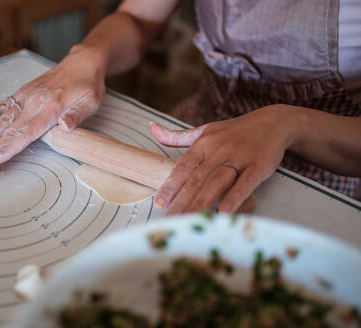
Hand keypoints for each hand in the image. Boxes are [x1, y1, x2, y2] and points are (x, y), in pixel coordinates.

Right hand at [0, 48, 105, 172]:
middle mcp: (35, 101)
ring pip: (5, 119)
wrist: (83, 61)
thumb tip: (65, 126)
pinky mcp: (26, 91)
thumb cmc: (88, 84)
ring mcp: (28, 96)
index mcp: (51, 107)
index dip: (9, 148)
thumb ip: (77, 115)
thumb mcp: (91, 101)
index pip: (26, 133)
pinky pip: (7, 103)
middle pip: (11, 130)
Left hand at [150, 105, 304, 213]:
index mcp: (204, 144)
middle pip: (197, 179)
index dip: (171, 185)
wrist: (273, 122)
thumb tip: (152, 129)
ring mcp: (239, 157)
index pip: (183, 167)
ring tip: (190, 220)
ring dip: (203, 202)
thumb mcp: (205, 130)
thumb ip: (177, 136)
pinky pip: (246, 182)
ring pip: (217, 182)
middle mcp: (219, 150)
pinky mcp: (259, 165)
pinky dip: (235, 196)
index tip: (160, 202)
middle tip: (170, 219)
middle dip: (182, 201)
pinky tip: (225, 211)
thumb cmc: (234, 131)